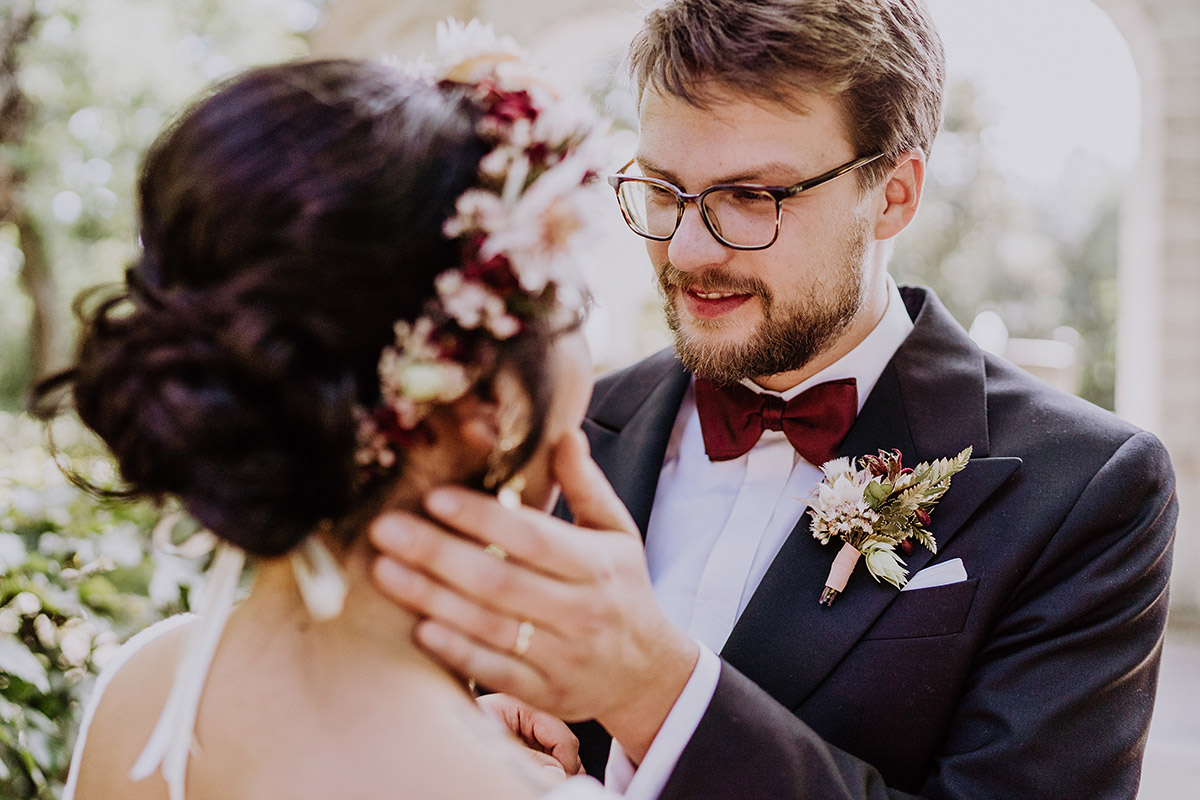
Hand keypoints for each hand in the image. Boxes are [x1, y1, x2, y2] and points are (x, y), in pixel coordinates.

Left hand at [369, 430, 698, 761]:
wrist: (648, 673)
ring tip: (384, 571)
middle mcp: (580, 611)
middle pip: (498, 580)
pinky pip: (493, 672)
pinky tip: (418, 629)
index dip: (481, 517)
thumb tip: (564, 432)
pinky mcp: (545, 692)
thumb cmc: (621, 589)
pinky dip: (455, 651)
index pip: (532, 537)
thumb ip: (587, 485)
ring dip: (430, 598)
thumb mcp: (617, 534)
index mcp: (597, 565)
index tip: (434, 496)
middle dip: (437, 553)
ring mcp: (562, 656)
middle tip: (385, 529)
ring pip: (487, 625)